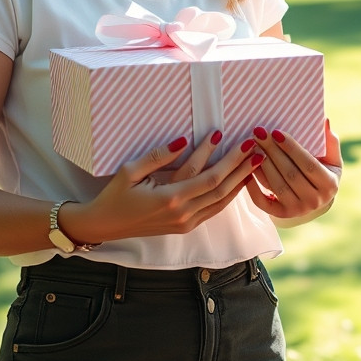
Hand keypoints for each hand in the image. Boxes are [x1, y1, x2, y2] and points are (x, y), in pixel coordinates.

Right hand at [71, 132, 260, 241]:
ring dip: (239, 181)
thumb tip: (182, 141)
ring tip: (255, 162)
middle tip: (254, 148)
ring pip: (221, 201)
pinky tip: (238, 182)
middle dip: (239, 166)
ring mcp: (186, 223)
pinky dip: (229, 195)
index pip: (203, 174)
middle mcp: (182, 214)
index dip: (216, 154)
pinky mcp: (186, 227)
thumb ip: (158, 156)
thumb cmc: (115, 196)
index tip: (223, 133)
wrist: (105, 226)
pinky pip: (214, 210)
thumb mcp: (129, 171)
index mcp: (169, 199)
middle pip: (219, 187)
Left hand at [246, 119, 341, 219]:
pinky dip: (253, 186)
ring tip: (252, 146)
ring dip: (261, 165)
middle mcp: (314, 201)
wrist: (316, 200)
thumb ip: (330, 141)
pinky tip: (247, 167)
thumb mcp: (332, 159)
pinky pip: (262, 201)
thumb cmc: (323, 172)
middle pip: (290, 174)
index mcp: (329, 185)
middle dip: (272, 151)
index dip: (292, 148)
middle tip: (258, 133)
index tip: (276, 132)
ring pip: (275, 186)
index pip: (308, 164)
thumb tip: (324, 121)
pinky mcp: (281, 214)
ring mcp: (297, 210)